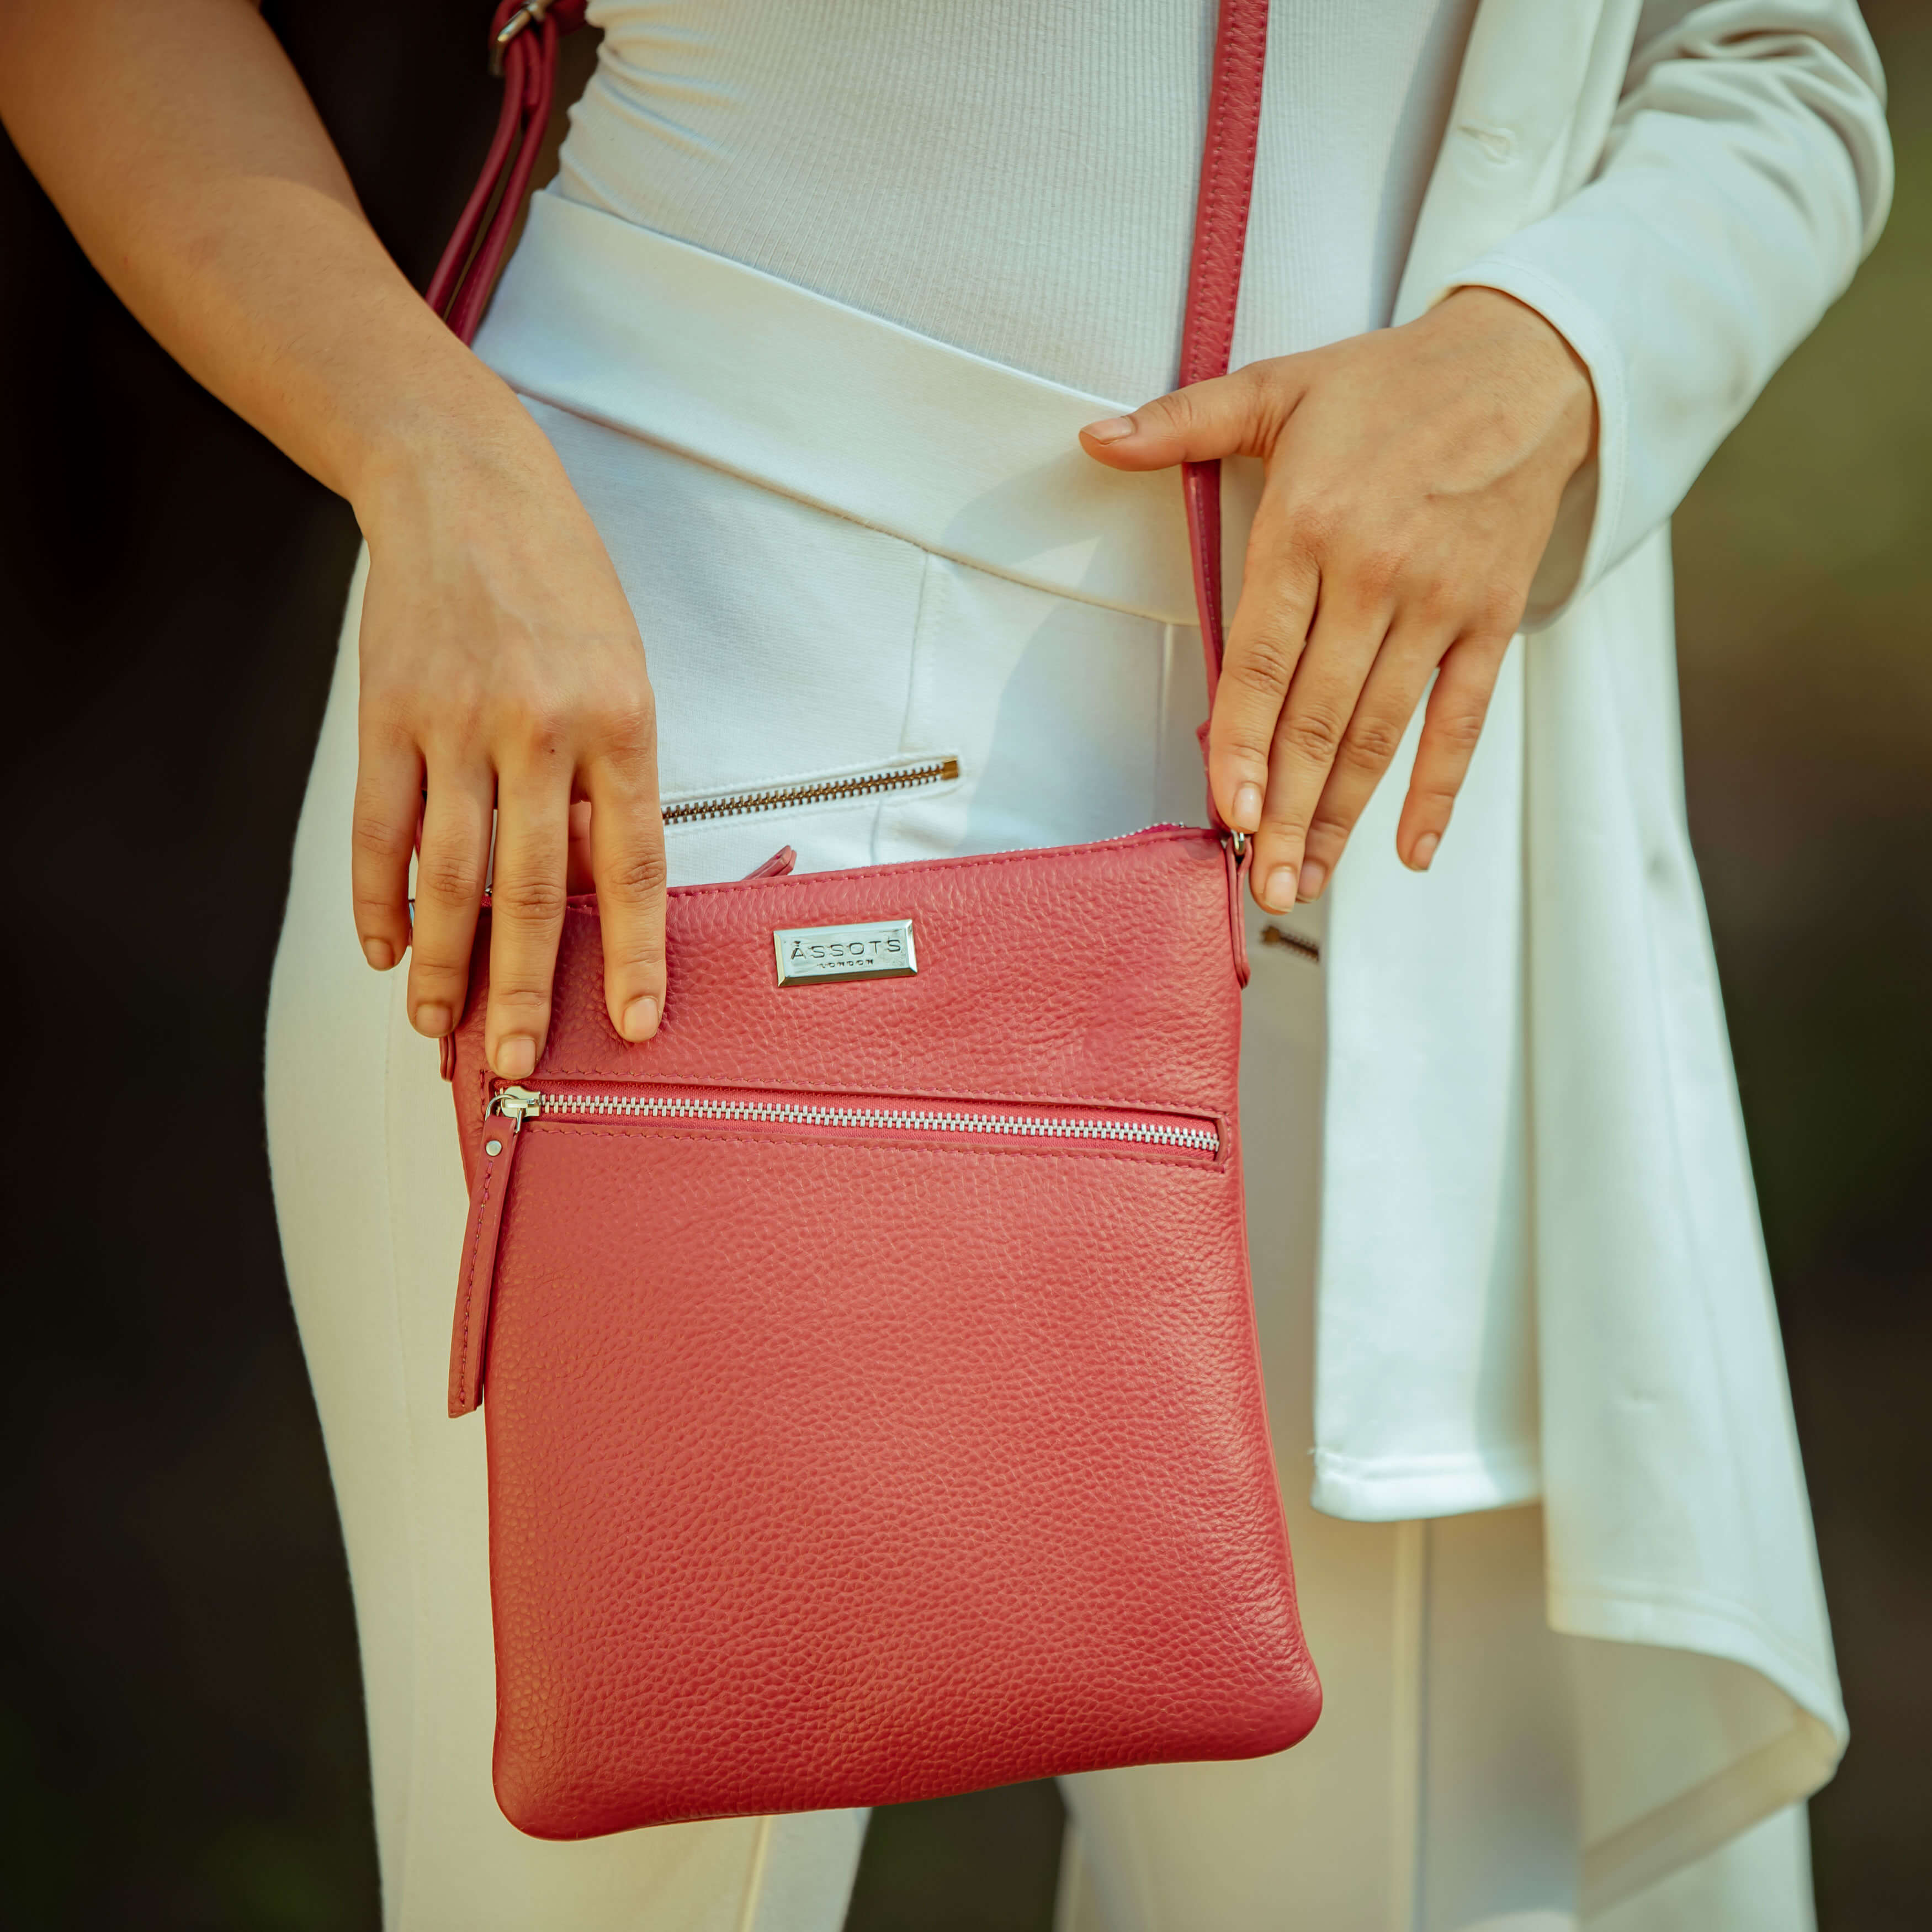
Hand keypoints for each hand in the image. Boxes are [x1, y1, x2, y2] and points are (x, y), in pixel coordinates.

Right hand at [351, 404, 665, 1077]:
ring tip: (438, 1022)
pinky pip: (381, 830)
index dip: (635, 956)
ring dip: (442, 963)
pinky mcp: (387, 714)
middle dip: (528, 988)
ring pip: (448, 875)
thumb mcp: (620, 675)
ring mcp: (456, 723)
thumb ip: (608, 782)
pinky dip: (379, 899)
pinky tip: (384, 948)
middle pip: (533, 890)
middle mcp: (540, 729)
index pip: (632, 866)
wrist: (465, 488)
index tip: (637, 1023)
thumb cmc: (559, 588)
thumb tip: (593, 893)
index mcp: (619, 723)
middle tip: (522, 1057)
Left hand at [1080, 287, 1594, 910]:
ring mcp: (1438, 603)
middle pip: (1320, 715)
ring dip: (1342, 816)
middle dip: (1286, 809)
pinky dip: (1439, 787)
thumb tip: (1094, 439)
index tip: (1227, 811)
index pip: (1264, 657)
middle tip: (1262, 884)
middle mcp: (1375, 574)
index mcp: (1309, 526)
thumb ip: (1182, 421)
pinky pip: (1462, 718)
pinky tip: (1410, 850)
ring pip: (1382, 731)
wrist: (1528, 365)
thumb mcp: (1280, 386)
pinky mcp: (1491, 619)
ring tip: (1306, 881)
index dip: (1243, 741)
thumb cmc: (1391, 386)